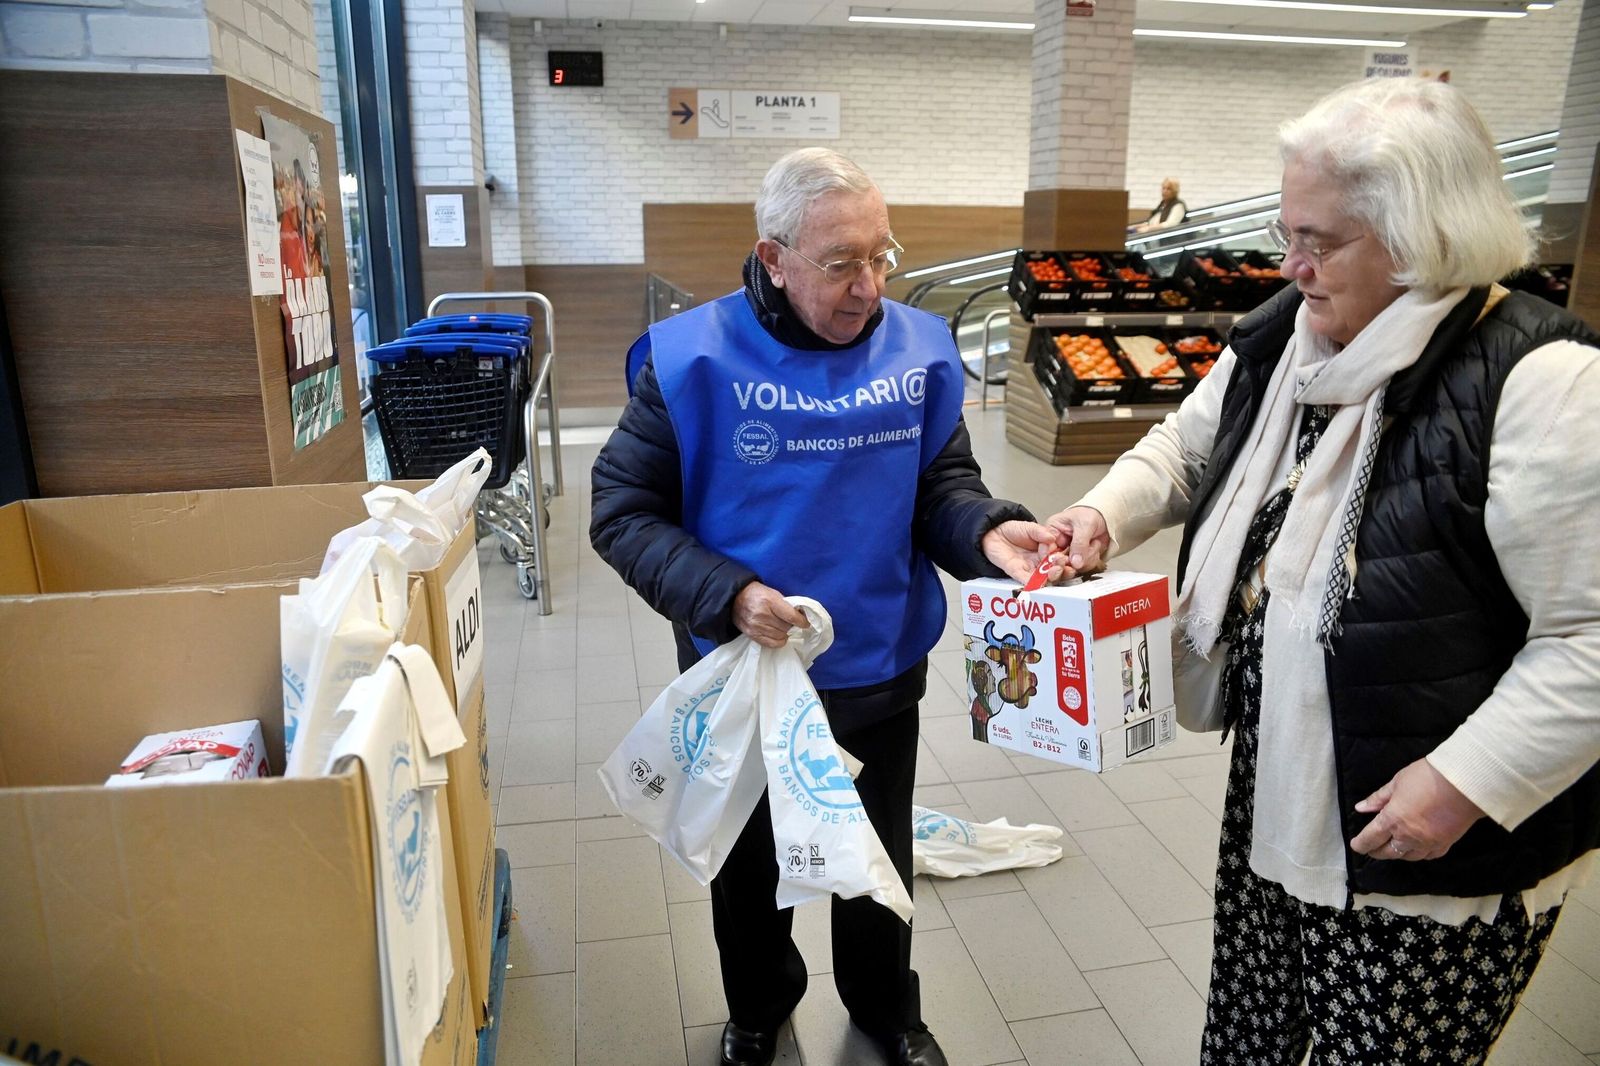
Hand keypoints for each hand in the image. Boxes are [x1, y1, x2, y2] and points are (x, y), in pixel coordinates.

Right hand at [732, 582, 808, 647]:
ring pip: (780, 636)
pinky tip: (779, 636)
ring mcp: (756, 626)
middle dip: (792, 625)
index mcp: (768, 601)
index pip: (790, 616)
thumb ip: (786, 604)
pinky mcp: (752, 634)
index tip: (806, 623)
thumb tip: (801, 616)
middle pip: (786, 627)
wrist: (735, 598)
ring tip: (783, 627)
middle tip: (791, 622)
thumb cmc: (757, 594)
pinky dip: (779, 641)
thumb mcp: (773, 593)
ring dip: (785, 633)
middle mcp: (761, 614)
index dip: (801, 621)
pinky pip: (771, 644)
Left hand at [981, 520, 1061, 584]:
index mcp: (1047, 551)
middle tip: (1060, 565)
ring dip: (1048, 577)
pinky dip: (1031, 583)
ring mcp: (1029, 568)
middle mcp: (1039, 562)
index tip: (1065, 557)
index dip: (1064, 559)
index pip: (1059, 558)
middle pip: (1054, 571)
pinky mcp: (1016, 572)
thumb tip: (1051, 538)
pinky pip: (1025, 580)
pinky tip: (1036, 584)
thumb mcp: (1030, 527)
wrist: (994, 532)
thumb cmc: (1013, 530)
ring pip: (1042, 578)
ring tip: (1052, 573)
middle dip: (1059, 570)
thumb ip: (1040, 532)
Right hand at [1041, 506, 1109, 579]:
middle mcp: (1057, 544)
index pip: (1045, 549)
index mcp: (1052, 532)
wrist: (1105, 519)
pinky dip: (1092, 560)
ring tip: (1093, 544)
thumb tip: (1075, 562)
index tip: (1065, 560)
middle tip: (1082, 557)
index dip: (1054, 558)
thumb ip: (1079, 543)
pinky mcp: (1078, 560)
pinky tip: (1095, 548)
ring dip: (1087, 558)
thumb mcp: (1085, 524)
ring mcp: (1068, 554)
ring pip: (1072, 567)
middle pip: (1057, 563)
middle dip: (1074, 561)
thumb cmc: (1091, 514)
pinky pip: (1083, 568)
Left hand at [1349, 758, 1485, 861]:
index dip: (1361, 844)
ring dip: (1396, 854)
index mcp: (1393, 819)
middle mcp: (1408, 836)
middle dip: (1376, 851)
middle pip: (1387, 852)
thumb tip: (1361, 808)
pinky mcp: (1445, 844)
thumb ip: (1378, 798)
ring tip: (1391, 848)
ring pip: (1407, 857)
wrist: (1464, 783)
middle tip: (1370, 848)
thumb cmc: (1427, 777)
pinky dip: (1419, 854)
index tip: (1355, 845)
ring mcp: (1428, 843)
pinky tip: (1416, 849)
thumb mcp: (1397, 782)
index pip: (1371, 838)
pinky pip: (1428, 856)